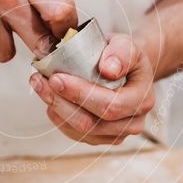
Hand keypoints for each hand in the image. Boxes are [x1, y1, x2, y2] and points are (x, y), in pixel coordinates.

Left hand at [29, 34, 155, 144]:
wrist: (122, 69)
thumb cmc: (122, 56)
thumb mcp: (126, 44)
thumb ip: (121, 52)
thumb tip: (108, 70)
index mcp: (142, 100)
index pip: (111, 105)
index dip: (81, 94)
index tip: (57, 77)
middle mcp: (132, 123)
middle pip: (91, 123)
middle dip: (61, 102)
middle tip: (40, 80)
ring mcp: (115, 135)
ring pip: (79, 130)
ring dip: (55, 108)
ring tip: (39, 84)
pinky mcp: (98, 138)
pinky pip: (73, 133)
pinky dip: (57, 115)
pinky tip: (49, 97)